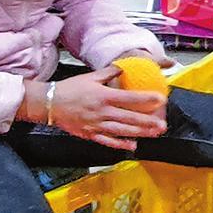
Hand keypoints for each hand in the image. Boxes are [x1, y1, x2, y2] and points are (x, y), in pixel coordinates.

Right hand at [39, 71, 166, 150]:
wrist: (49, 104)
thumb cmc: (70, 89)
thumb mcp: (90, 77)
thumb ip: (109, 72)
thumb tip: (123, 67)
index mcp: (104, 96)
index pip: (130, 98)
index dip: (147, 99)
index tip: (161, 99)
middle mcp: (102, 112)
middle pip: (130, 118)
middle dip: (148, 122)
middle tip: (163, 124)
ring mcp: (97, 125)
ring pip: (122, 131)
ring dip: (140, 133)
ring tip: (154, 134)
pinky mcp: (90, 134)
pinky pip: (108, 141)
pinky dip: (121, 144)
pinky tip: (133, 145)